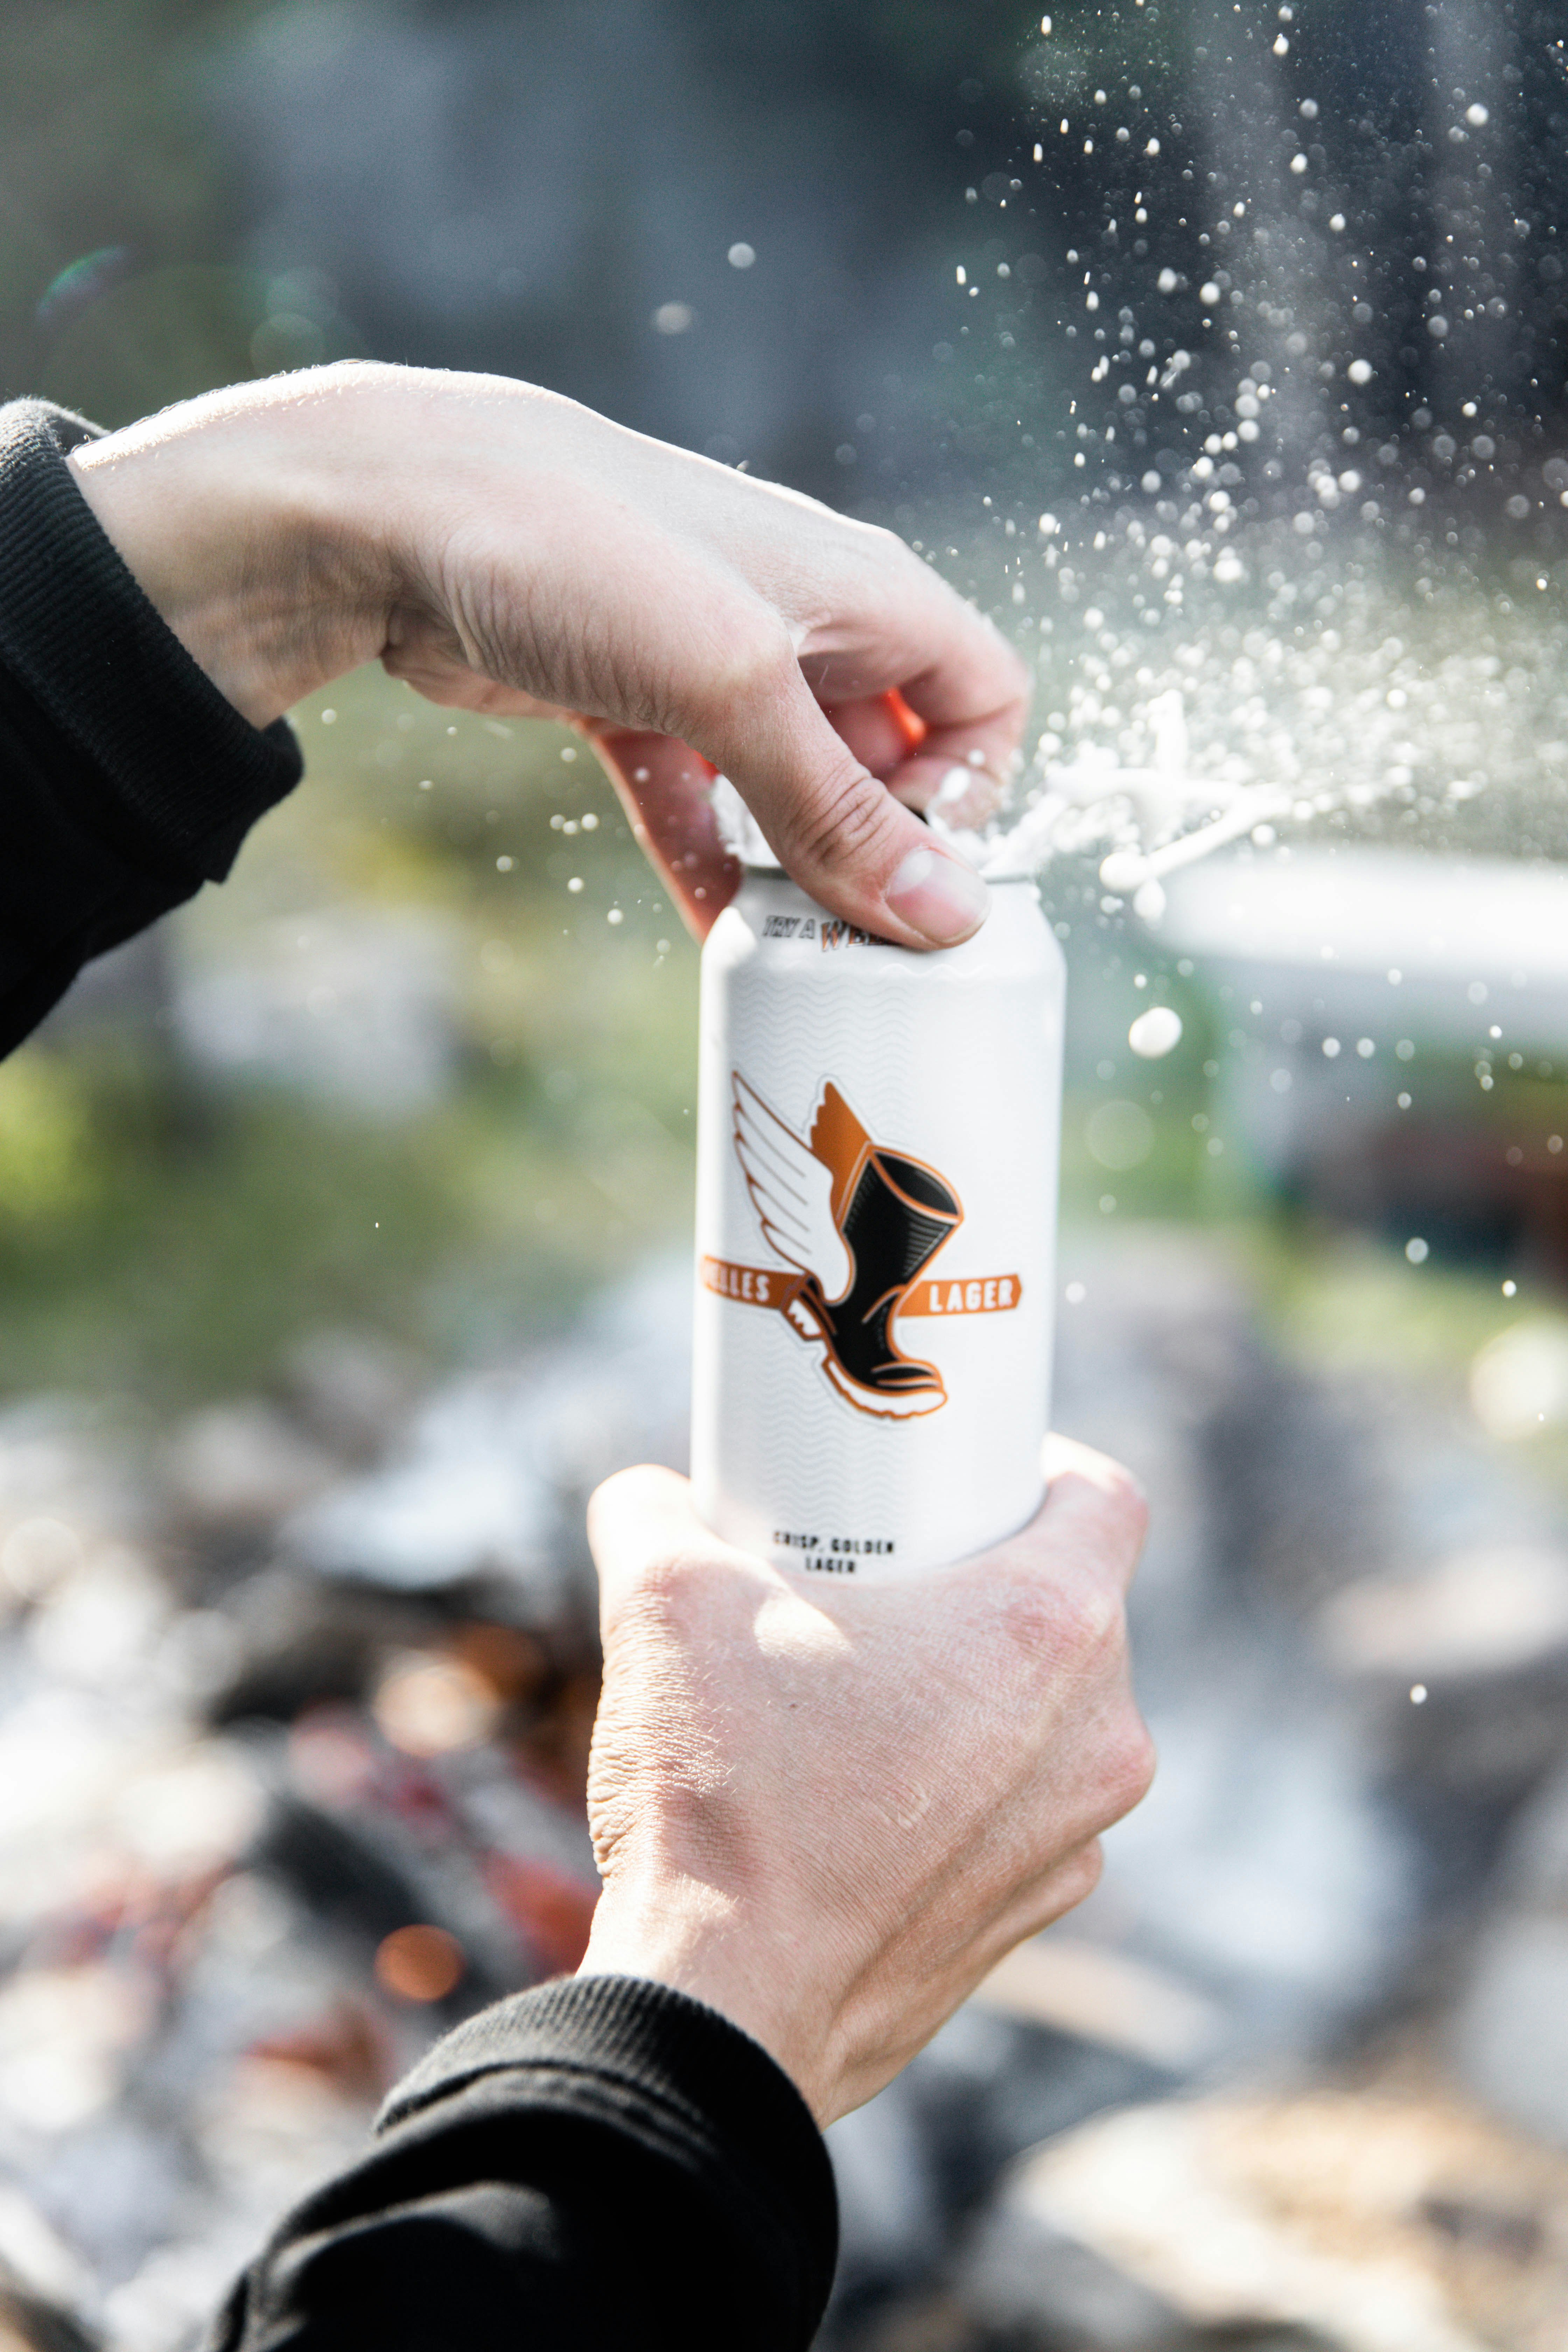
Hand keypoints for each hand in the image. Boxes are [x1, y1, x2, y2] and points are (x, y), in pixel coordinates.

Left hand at [69, 362, 1027, 947]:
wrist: (399, 513)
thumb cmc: (583, 552)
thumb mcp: (735, 688)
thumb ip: (837, 808)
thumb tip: (945, 913)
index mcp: (860, 592)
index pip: (978, 697)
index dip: (971, 791)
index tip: (921, 872)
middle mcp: (799, 623)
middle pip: (888, 756)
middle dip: (880, 852)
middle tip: (857, 945)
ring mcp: (713, 662)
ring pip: (790, 787)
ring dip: (797, 871)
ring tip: (790, 956)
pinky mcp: (632, 700)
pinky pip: (699, 802)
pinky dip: (711, 863)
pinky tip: (716, 935)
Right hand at [577, 1439, 1153, 2124]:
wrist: (722, 2010)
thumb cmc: (722, 1793)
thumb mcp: (663, 1598)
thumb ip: (655, 1512)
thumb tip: (646, 1494)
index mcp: (1047, 1631)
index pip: (1105, 1501)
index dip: (1041, 1466)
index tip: (967, 1473)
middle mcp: (1098, 1735)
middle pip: (1075, 1609)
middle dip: (984, 1580)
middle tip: (886, 1574)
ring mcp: (1076, 1837)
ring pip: (1050, 1719)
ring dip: (973, 1691)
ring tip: (859, 1689)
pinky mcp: (1033, 1915)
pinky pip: (1019, 1811)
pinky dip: (960, 1788)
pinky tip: (859, 1790)